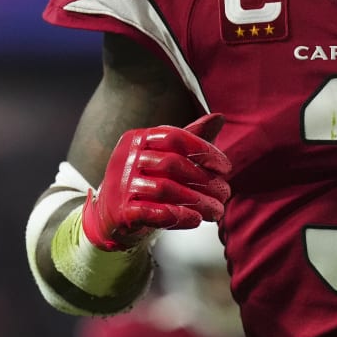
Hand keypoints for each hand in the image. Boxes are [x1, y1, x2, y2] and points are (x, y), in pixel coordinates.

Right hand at [84, 113, 231, 249]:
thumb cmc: (146, 180)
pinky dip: (178, 217)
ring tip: (216, 211)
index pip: (176, 137)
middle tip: (225, 194)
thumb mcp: (166, 156)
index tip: (226, 168)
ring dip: (198, 202)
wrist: (110, 213)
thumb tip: (219, 117)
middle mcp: (127, 157)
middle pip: (174, 164)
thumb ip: (192, 137)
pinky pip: (153, 213)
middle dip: (206, 181)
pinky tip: (195, 220)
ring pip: (166, 189)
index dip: (205, 151)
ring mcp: (121, 184)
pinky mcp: (120, 211)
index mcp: (139, 138)